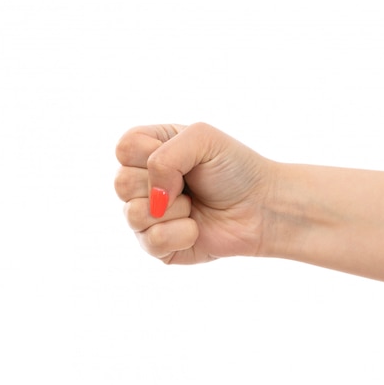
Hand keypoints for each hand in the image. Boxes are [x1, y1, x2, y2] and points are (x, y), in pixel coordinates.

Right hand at [115, 123, 272, 263]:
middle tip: (191, 185)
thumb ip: (165, 155)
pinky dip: (180, 234)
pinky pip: (150, 242)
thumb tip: (154, 199)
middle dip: (163, 184)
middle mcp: (144, 183)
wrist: (262, 207)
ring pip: (132, 215)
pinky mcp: (159, 246)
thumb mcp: (202, 138)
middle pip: (121, 183)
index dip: (151, 154)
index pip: (124, 148)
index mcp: (150, 150)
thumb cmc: (235, 169)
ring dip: (173, 210)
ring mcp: (149, 216)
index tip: (185, 158)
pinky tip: (196, 228)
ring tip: (194, 206)